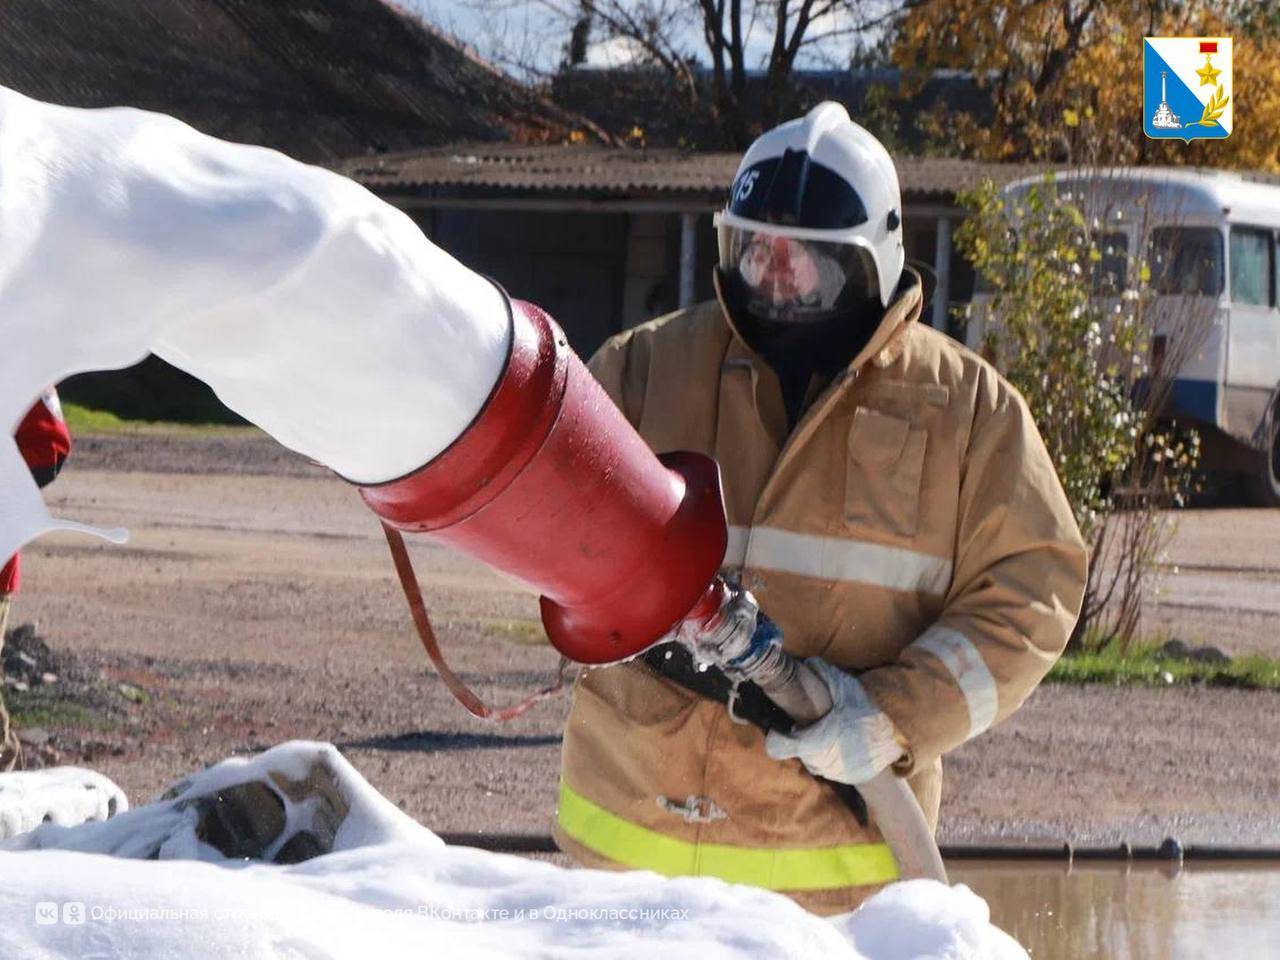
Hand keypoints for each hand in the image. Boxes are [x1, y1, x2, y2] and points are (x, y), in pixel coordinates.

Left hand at [764, 659, 903, 785]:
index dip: (776, 737)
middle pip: (797, 752)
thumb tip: (805, 663)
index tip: (782, 729)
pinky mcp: (846, 779)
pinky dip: (833, 757)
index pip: (777, 747)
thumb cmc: (866, 711)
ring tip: (832, 732)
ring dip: (816, 749)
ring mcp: (833, 773)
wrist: (896, 735)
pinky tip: (844, 743)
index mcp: (812, 741)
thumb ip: (821, 674)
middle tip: (814, 723)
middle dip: (801, 738)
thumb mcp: (844, 687)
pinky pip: (830, 768)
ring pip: (813, 761)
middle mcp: (819, 761)